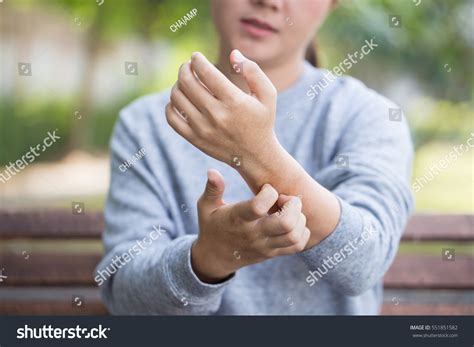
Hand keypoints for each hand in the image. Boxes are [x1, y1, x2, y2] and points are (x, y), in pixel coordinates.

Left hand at [166, 50, 279, 168]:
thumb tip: (233, 54)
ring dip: (178, 84)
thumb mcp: (268, 94)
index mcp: (234, 101)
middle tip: (188, 66)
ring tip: (186, 82)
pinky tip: (180, 100)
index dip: (197, 59)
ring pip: (177, 97)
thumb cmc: (262, 121)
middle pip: (187, 82)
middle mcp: (216, 115)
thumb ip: (253, 71)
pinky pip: (172, 118)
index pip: (205, 72)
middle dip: (184, 68)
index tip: (196, 56)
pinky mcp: (195, 139)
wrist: (255, 156)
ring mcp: (203, 128)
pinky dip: (171, 105)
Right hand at [191, 169, 310, 282]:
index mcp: (238, 219)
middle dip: (293, 205)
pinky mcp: (273, 253)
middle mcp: (254, 234)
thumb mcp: (206, 207)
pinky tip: (292, 221)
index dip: (269, 192)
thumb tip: (212, 171)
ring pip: (294, 235)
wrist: (214, 257)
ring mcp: (265, 246)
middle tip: (285, 198)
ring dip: (299, 218)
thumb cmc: (211, 226)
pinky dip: (302, 232)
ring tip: (289, 210)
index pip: (259, 206)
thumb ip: (212, 189)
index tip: (266, 188)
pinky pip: (297, 245)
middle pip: (286, 223)